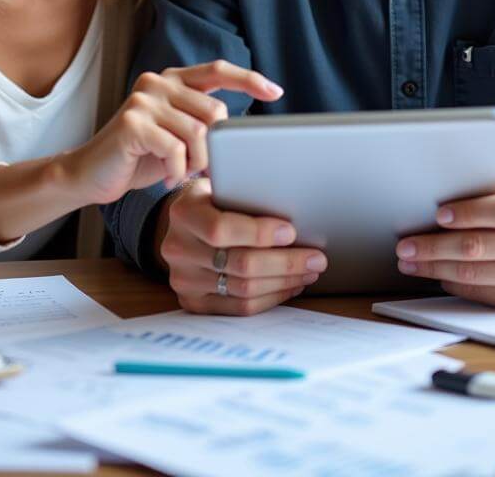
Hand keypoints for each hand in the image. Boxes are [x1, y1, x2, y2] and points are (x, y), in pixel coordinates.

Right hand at [65, 60, 281, 204]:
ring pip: (199, 133)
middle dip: (216, 148)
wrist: (91, 174)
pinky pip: (175, 150)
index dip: (249, 80)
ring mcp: (144, 100)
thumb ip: (202, 123)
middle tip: (201, 168)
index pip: (218, 70)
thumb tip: (244, 135)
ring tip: (181, 173)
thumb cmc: (140, 158)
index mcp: (173, 79)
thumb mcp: (178, 135)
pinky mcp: (132, 123)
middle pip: (216, 112)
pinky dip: (177, 171)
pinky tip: (166, 178)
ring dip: (196, 163)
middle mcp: (158, 82)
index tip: (275, 92)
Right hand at [159, 179, 327, 315]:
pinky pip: (240, 308)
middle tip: (316, 258)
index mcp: (184, 212)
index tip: (291, 231)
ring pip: (244, 289)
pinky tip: (290, 285)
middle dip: (285, 262)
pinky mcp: (194, 302)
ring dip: (284, 281)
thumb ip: (246, 195)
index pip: (220, 229)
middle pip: (239, 264)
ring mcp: (183, 279)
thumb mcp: (222, 186)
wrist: (184, 225)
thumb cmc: (215, 200)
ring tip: (309, 271)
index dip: (259, 233)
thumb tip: (295, 209)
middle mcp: (178, 248)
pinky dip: (271, 297)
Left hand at [394, 178, 494, 311]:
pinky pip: (479, 293)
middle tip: (405, 245)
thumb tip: (445, 190)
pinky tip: (436, 273)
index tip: (438, 214)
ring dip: (433, 267)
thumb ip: (494, 189)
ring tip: (409, 261)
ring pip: (472, 273)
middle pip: (478, 247)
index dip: (469, 213)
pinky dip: (452, 282)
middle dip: (433, 246)